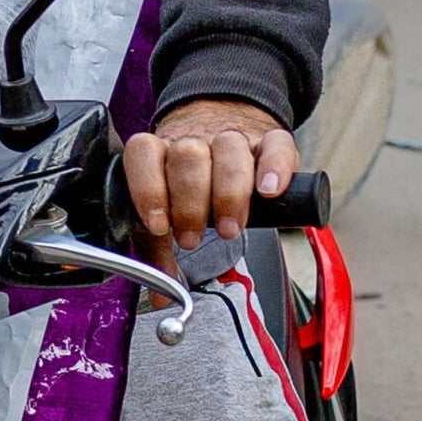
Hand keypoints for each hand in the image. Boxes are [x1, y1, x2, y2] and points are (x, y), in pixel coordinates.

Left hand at [120, 96, 295, 254]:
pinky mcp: (270, 139)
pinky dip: (274, 168)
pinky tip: (268, 191)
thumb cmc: (192, 181)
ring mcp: (233, 137)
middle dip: (191, 204)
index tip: (159, 225)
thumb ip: (159, 249)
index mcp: (161, 152)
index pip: (145, 153)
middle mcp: (194, 139)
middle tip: (193, 236)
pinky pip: (276, 145)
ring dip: (229, 193)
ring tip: (230, 227)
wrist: (225, 125)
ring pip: (229, 149)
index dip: (149, 188)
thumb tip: (159, 296)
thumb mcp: (169, 211)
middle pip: (188, 157)